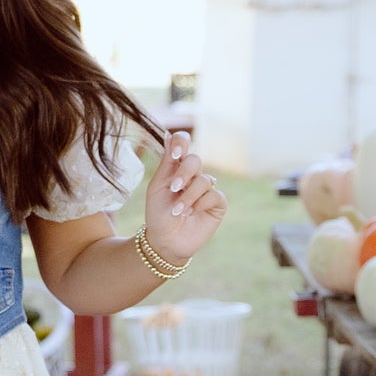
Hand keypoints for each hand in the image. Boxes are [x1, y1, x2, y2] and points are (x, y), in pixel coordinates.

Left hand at [140, 132, 226, 264]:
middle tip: (174, 188)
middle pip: (195, 160)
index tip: (174, 155)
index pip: (183, 143)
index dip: (181, 143)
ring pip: (204, 180)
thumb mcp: (157, 187)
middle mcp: (193, 175)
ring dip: (188, 196)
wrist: (165, 241)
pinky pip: (214, 195)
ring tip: (178, 211)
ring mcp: (207, 189)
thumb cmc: (158, 214)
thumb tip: (167, 134)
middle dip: (184, 174)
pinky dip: (200, 204)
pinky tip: (191, 214)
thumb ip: (166, 163)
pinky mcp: (217, 204)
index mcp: (176, 167)